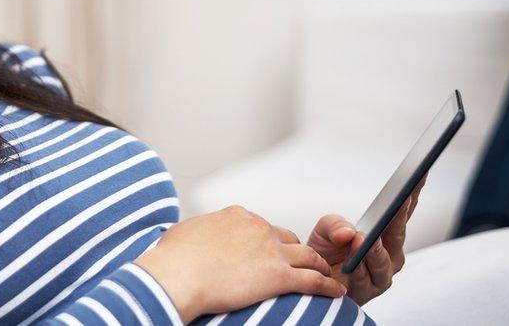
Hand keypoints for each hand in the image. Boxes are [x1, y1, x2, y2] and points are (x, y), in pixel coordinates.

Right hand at [134, 205, 345, 322]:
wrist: (178, 276)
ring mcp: (271, 251)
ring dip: (319, 266)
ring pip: (307, 255)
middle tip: (297, 263)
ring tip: (326, 274)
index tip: (266, 251)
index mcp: (236, 216)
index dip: (266, 240)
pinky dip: (327, 286)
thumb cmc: (173, 259)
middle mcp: (258, 228)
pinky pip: (313, 280)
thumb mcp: (184, 233)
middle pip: (286, 238)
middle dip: (293, 250)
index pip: (260, 226)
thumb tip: (192, 237)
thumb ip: (198, 233)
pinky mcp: (279, 276)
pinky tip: (335, 292)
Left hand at [307, 176, 425, 304]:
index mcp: (387, 236)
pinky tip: (354, 260)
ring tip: (366, 237)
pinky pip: (365, 279)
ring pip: (382, 260)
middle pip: (397, 233)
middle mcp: (391, 255)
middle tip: (401, 197)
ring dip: (374, 249)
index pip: (401, 212)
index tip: (419, 173)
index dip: (412, 193)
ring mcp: (382, 274)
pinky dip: (359, 269)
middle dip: (400, 215)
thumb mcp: (327, 229)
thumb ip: (335, 225)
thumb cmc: (326, 251)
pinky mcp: (368, 291)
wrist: (311, 279)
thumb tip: (350, 233)